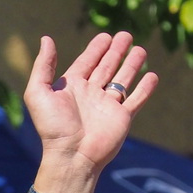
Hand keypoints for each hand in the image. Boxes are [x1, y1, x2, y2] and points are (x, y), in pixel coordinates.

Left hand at [25, 33, 156, 192]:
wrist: (72, 156)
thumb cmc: (53, 127)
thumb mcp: (39, 93)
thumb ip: (43, 66)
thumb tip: (46, 39)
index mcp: (72, 87)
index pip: (86, 62)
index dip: (96, 49)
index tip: (106, 36)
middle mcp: (91, 94)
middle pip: (106, 67)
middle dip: (116, 51)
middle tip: (126, 35)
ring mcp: (108, 106)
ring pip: (123, 79)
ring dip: (132, 65)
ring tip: (140, 50)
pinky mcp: (122, 118)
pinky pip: (136, 99)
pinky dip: (145, 88)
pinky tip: (153, 76)